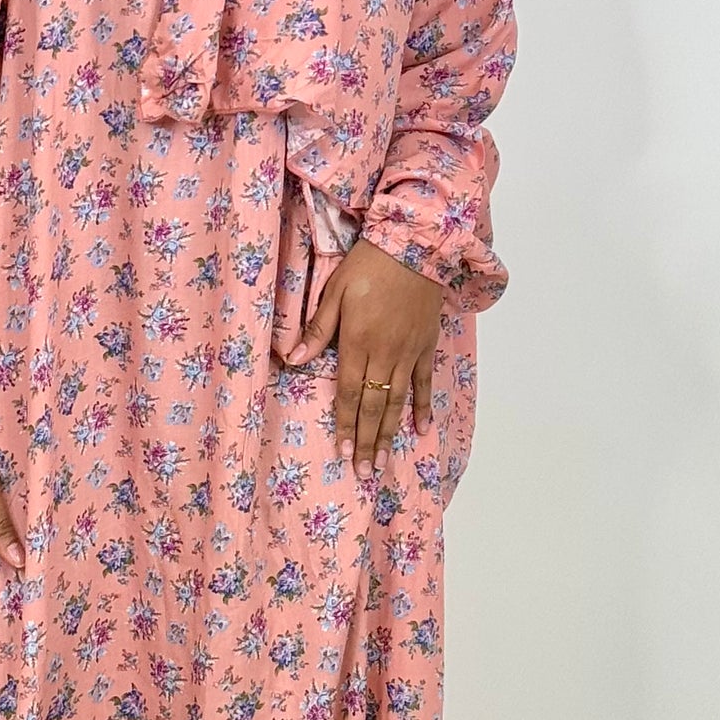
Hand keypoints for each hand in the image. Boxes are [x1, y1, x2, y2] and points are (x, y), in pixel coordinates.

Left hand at [285, 238, 443, 478]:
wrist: (414, 245)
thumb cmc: (369, 265)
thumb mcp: (335, 291)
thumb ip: (318, 329)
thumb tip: (294, 359)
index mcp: (358, 342)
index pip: (349, 393)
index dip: (346, 425)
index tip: (343, 453)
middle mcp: (384, 354)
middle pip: (374, 406)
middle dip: (368, 442)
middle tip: (365, 473)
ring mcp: (408, 352)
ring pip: (398, 401)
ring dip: (390, 434)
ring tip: (384, 462)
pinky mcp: (426, 345)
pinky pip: (425, 382)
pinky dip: (424, 406)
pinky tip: (421, 429)